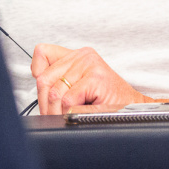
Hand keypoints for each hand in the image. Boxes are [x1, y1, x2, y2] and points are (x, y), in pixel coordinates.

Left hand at [30, 44, 148, 114]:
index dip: (38, 73)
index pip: (42, 53)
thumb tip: (36, 82)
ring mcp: (90, 65)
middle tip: (55, 114)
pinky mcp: (95, 78)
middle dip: (45, 103)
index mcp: (78, 55)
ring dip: (58, 112)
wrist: (132, 108)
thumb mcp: (81, 83)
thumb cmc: (107, 100)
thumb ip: (60, 78)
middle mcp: (83, 56)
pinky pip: (68, 101)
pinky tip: (83, 111)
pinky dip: (71, 113)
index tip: (45, 89)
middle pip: (44, 80)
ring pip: (55, 93)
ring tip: (70, 115)